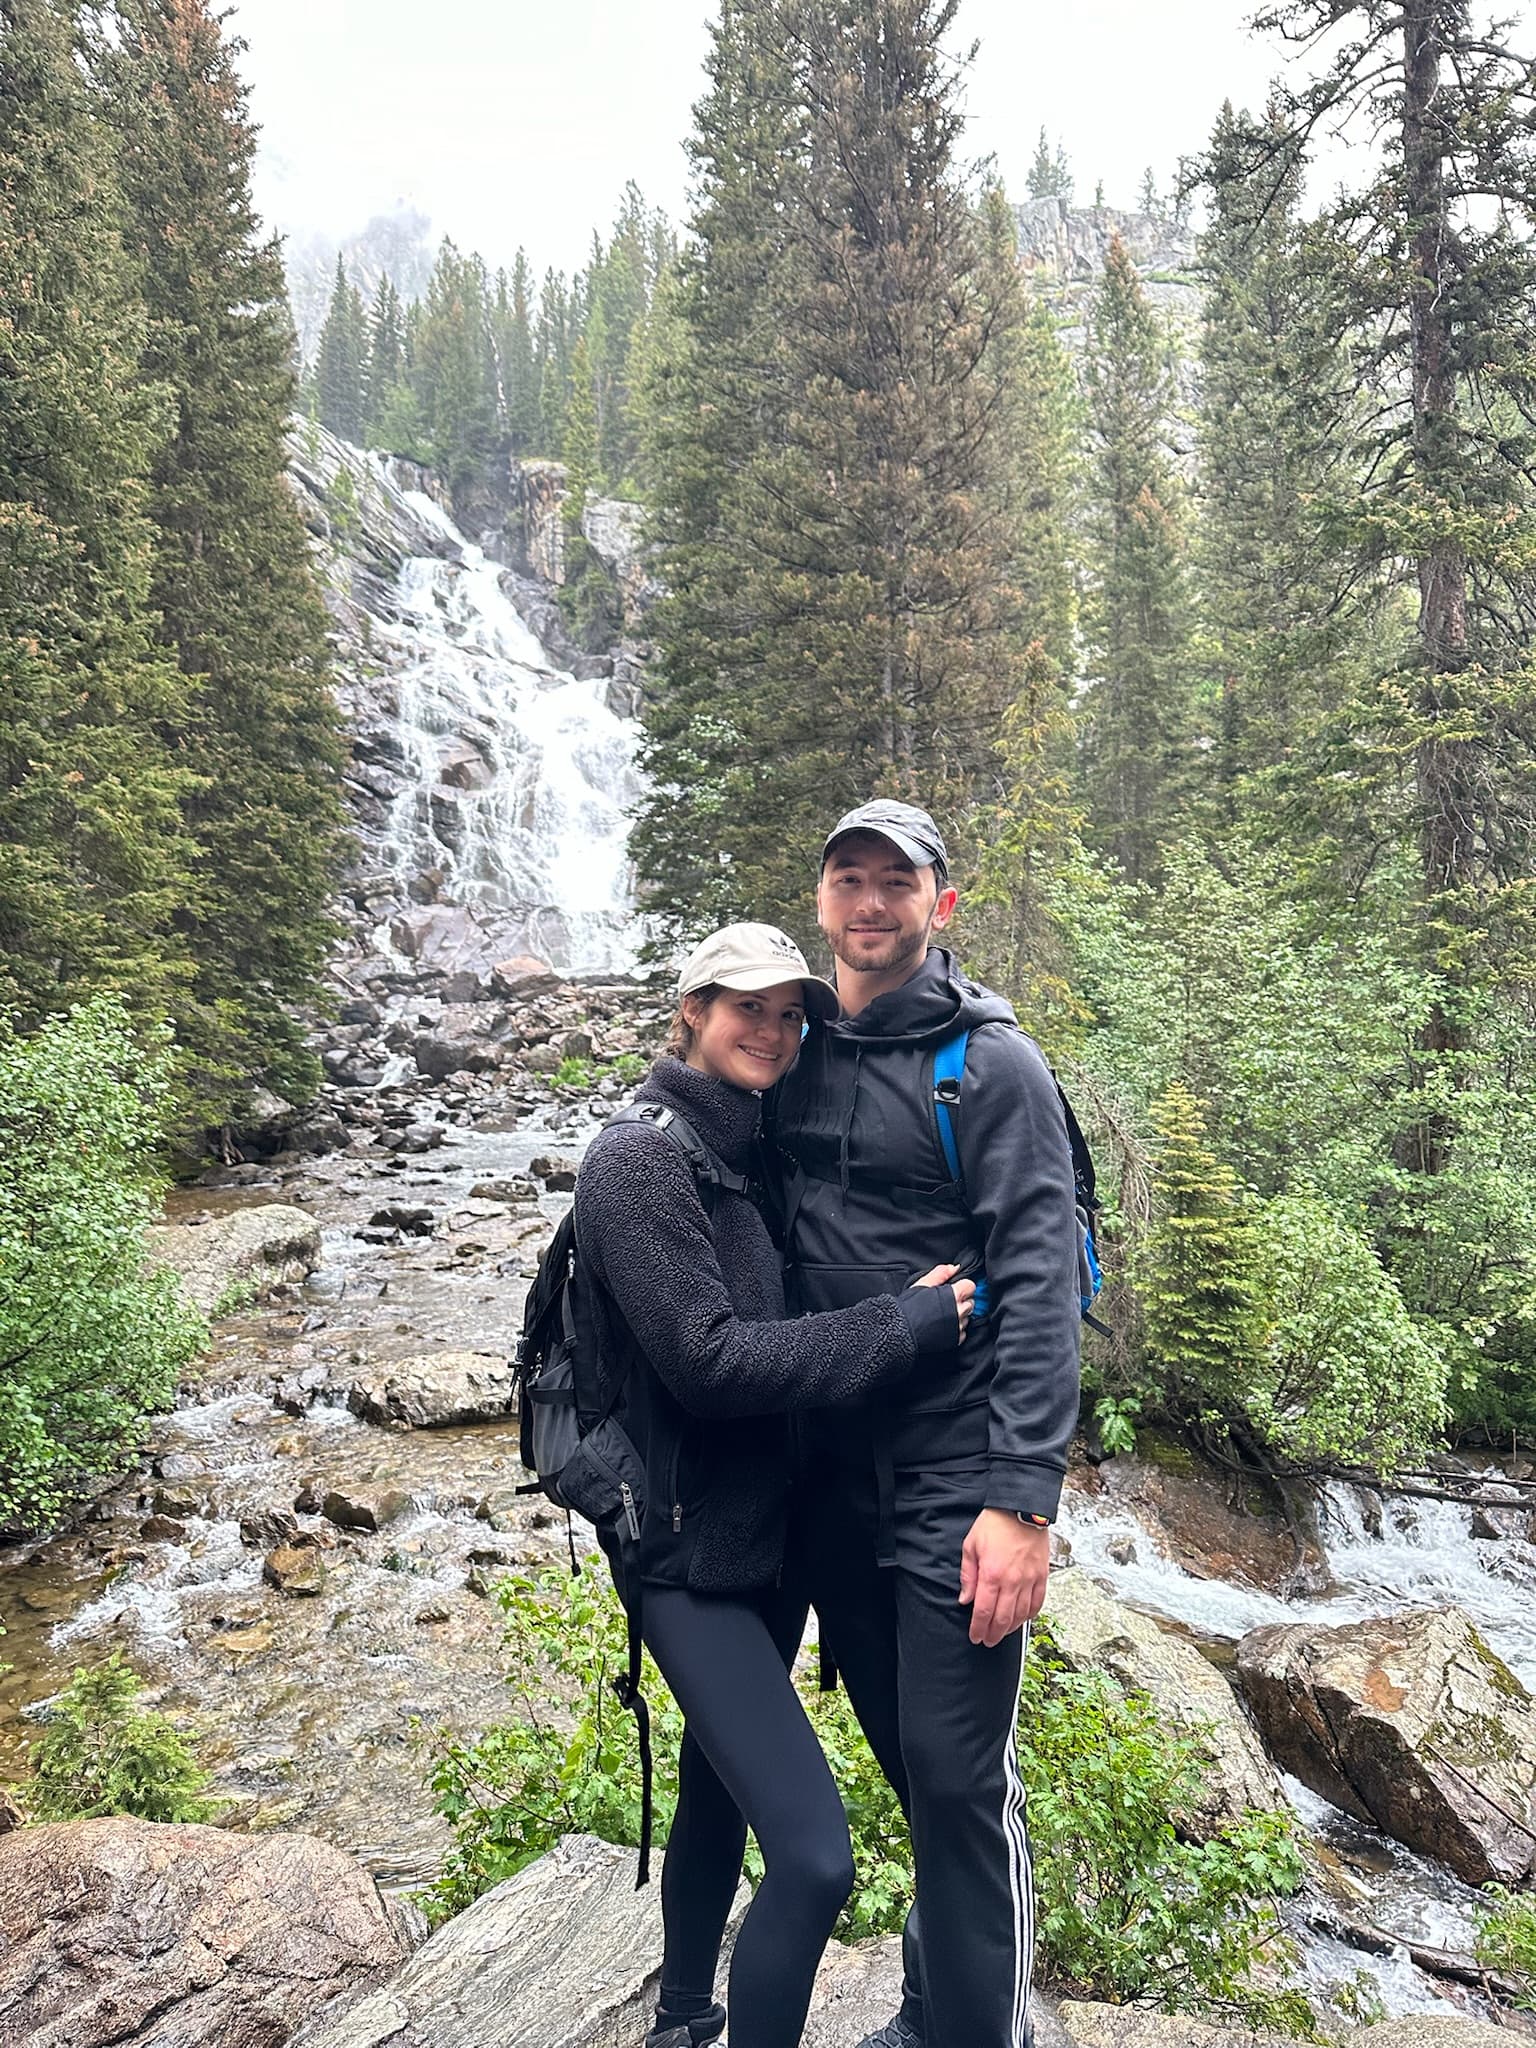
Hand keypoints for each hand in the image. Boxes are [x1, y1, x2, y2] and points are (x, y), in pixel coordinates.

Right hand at [912, 1263, 975, 1340]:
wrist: (901, 1330)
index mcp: (954, 1295)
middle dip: (961, 1300)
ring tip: (942, 1315)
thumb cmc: (909, 1307)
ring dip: (959, 1315)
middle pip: (970, 1302)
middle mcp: (959, 1311)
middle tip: (946, 1302)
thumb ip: (941, 1273)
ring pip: (967, 1317)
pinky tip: (942, 1326)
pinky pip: (962, 1332)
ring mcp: (958, 1327)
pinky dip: (955, 1329)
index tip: (953, 1289)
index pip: (970, 1286)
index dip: (962, 1286)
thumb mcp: (923, 1284)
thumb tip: (955, 1268)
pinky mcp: (956, 1339)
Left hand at [958, 1509, 1049, 1646]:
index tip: (975, 1637)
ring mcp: (1029, 1580)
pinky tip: (1022, 1619)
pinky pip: (1038, 1603)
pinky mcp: (1042, 1575)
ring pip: (1021, 1615)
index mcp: (991, 1574)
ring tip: (1002, 1633)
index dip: (978, 1629)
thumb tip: (965, 1599)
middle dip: (993, 1634)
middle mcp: (1012, 1581)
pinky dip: (1030, 1615)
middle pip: (1003, 1619)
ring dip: (1011, 1629)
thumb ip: (967, 1576)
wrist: (1021, 1507)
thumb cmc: (994, 1524)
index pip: (983, 1612)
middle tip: (987, 1641)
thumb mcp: (971, 1546)